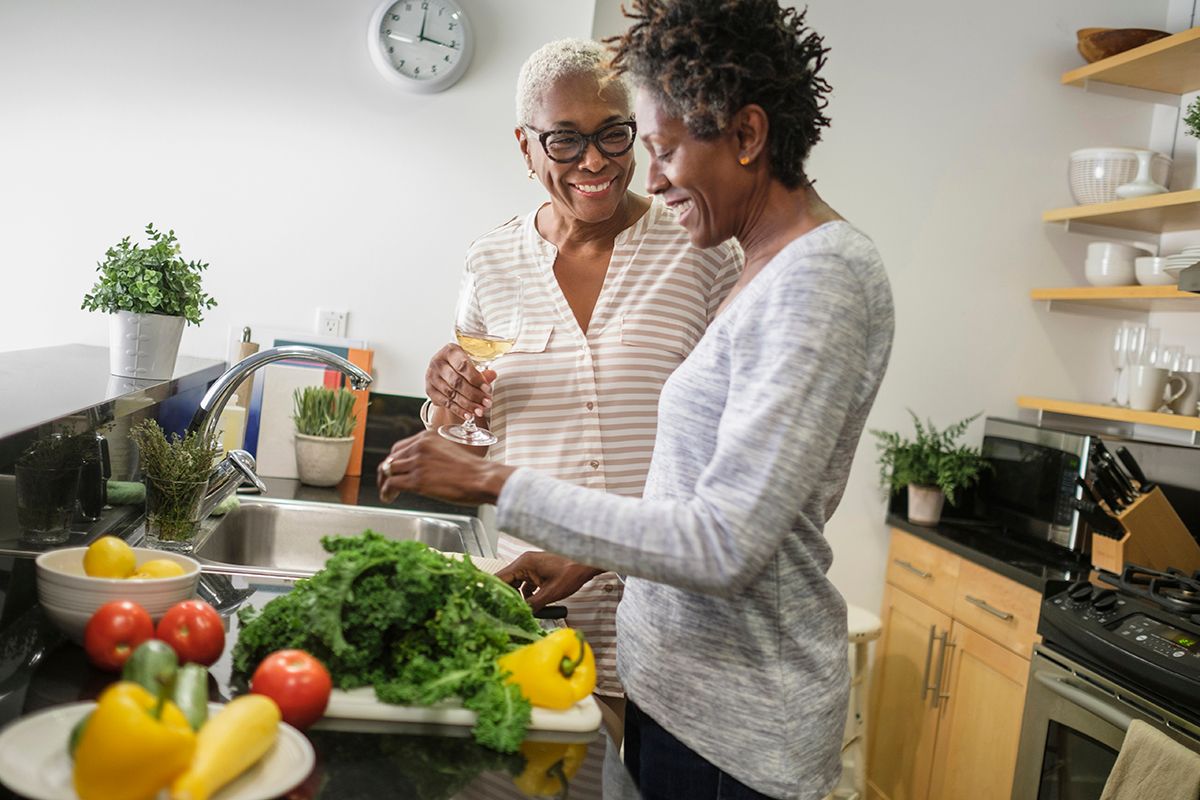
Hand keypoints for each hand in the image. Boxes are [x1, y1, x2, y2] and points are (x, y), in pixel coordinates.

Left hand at [378, 431, 513, 504]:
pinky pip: (392, 484)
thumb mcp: (449, 451)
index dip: (394, 460)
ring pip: (388, 471)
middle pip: (391, 458)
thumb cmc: (473, 470)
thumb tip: (422, 468)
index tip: (393, 470)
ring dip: (384, 483)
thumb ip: (433, 455)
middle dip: (386, 472)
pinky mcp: (417, 480)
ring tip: (387, 493)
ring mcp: (417, 463)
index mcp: (427, 437)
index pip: (400, 447)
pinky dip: (386, 492)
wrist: (482, 478)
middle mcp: (419, 447)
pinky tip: (389, 498)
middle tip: (386, 482)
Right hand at [425, 343, 496, 420]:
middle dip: (474, 394)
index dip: (476, 379)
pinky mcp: (429, 390)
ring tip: (480, 411)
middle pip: (456, 381)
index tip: (487, 389)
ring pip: (451, 394)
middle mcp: (438, 362)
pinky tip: (469, 415)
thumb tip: (492, 375)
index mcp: (450, 351)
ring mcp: (431, 377)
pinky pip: (445, 403)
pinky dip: (459, 410)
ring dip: (468, 405)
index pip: (463, 365)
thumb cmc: (460, 365)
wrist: (444, 371)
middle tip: (487, 403)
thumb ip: (481, 371)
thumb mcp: (471, 363)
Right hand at [495, 552, 602, 610]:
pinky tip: (531, 604)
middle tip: (503, 610)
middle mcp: (525, 562)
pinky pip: (526, 584)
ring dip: (518, 597)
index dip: (493, 590)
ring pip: (517, 584)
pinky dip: (527, 594)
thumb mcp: (550, 593)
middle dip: (506, 596)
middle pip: (507, 581)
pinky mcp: (538, 571)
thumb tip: (521, 614)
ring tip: (520, 610)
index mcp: (524, 563)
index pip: (501, 577)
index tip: (488, 602)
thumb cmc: (572, 572)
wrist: (586, 564)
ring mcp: (532, 566)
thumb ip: (533, 604)